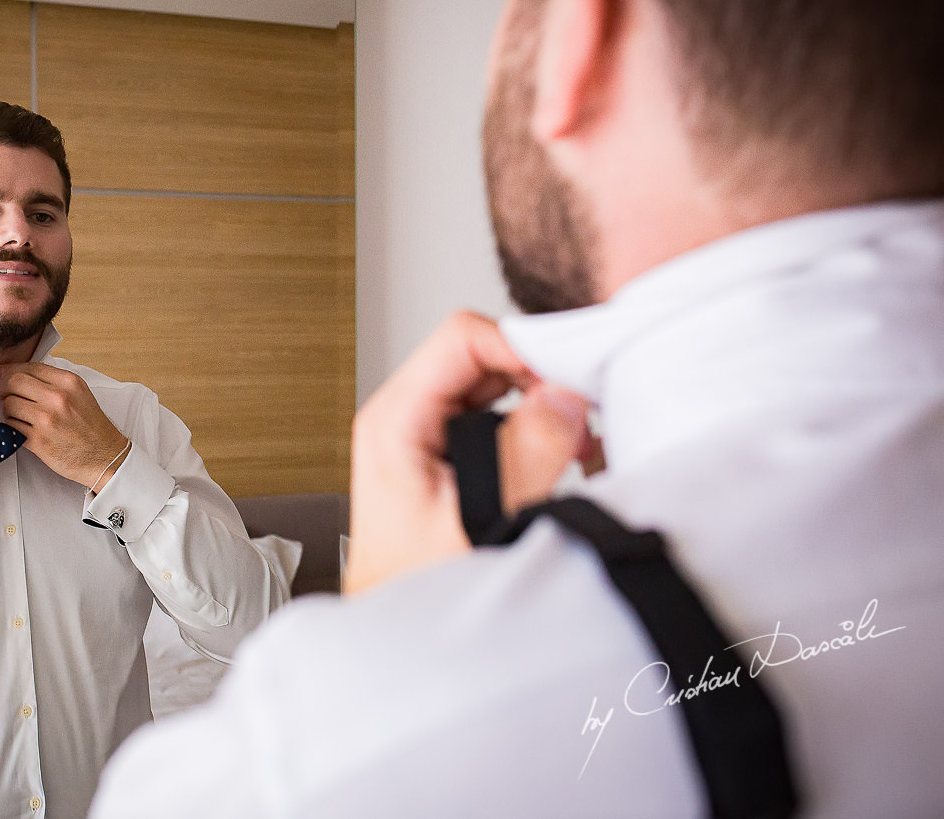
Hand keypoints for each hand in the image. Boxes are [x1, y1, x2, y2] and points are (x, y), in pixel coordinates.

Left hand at [0, 363, 129, 489]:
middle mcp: (58, 398)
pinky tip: (22, 428)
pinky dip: (12, 427)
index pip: (29, 367)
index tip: (2, 375)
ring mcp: (47, 420)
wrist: (105, 456)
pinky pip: (12, 426)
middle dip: (6, 389)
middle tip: (7, 396)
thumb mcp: (79, 393)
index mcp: (68, 382)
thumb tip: (21, 373)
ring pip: (9, 404)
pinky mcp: (39, 441)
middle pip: (14, 382)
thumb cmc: (91, 427)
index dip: (10, 370)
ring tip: (18, 415)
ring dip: (9, 410)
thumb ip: (54, 381)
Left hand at [343, 311, 590, 594]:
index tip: (568, 380)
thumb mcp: (480, 520)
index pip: (461, 339)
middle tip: (582, 419)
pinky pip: (495, 417)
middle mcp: (404, 417)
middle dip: (538, 380)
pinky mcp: (443, 454)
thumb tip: (566, 397)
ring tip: (578, 448)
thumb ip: (528, 452)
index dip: (521, 348)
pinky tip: (560, 462)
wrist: (398, 640)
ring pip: (493, 386)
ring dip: (541, 408)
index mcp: (395, 420)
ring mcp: (422, 434)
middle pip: (481, 356)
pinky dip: (533, 431)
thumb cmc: (419, 590)